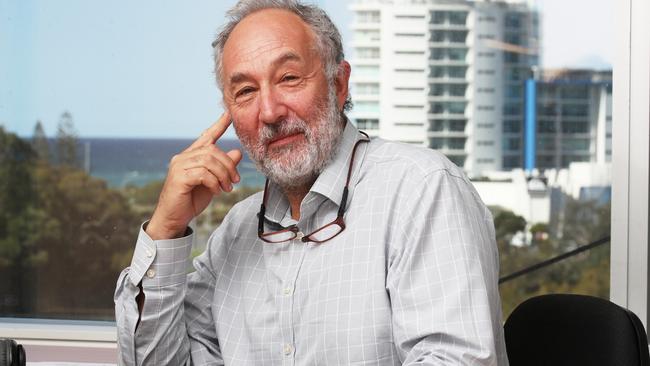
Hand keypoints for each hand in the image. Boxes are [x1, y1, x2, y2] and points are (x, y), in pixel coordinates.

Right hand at [146, 112, 242, 239]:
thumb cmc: (191, 200)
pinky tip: (217, 191)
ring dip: (223, 175)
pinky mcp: (179, 177)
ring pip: (209, 161)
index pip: (206, 137)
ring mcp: (179, 166)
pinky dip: (214, 182)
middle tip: (235, 180)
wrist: (174, 219)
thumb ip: (223, 167)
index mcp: (190, 156)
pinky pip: (203, 174)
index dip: (218, 125)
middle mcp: (183, 157)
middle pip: (212, 151)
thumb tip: (237, 152)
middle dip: (228, 165)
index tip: (228, 114)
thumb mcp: (213, 182)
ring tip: (227, 188)